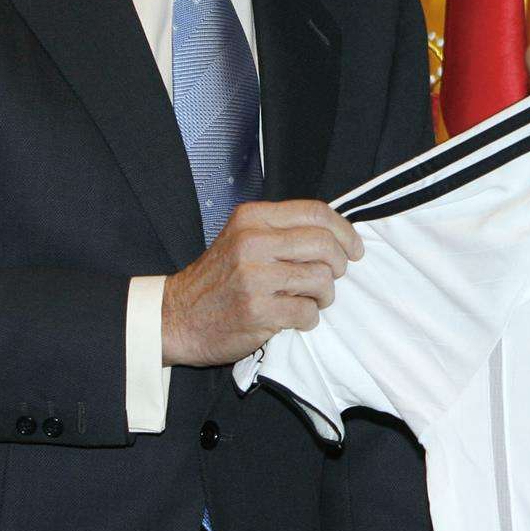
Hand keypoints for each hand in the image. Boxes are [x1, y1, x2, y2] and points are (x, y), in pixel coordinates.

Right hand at [161, 200, 362, 366]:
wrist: (175, 317)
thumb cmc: (219, 278)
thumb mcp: (243, 237)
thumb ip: (284, 230)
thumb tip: (339, 232)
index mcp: (253, 218)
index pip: (316, 212)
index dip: (344, 230)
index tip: (355, 247)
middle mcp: (252, 242)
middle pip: (324, 244)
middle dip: (340, 263)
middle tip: (335, 275)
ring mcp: (254, 277)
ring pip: (321, 278)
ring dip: (325, 294)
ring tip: (311, 299)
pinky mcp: (257, 310)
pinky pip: (307, 311)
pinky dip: (309, 317)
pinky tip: (295, 317)